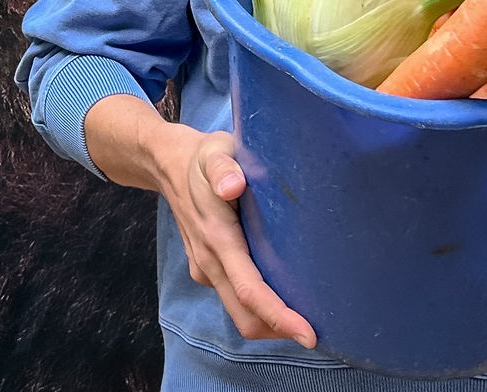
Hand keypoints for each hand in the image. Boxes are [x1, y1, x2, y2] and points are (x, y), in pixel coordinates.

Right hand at [154, 125, 319, 348]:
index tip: (309, 335)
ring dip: (271, 322)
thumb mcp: (214, 152)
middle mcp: (209, 261)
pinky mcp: (207, 268)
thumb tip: (233, 186)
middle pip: (245, 315)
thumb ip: (223, 167)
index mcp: (217, 238)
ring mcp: (206, 268)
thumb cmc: (202, 158)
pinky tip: (282, 290)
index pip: (249, 290)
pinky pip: (234, 298)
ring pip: (239, 311)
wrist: (167, 164)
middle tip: (320, 330)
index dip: (279, 316)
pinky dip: (259, 306)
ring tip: (308, 314)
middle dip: (280, 330)